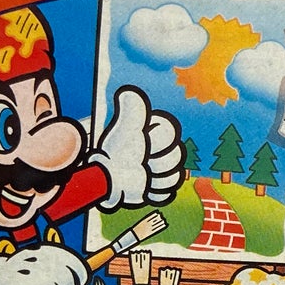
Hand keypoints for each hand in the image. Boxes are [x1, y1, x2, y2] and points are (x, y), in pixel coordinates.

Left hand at [92, 85, 185, 208]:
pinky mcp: (158, 190)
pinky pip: (168, 192)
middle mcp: (163, 152)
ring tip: (142, 173)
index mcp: (158, 134)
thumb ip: (132, 110)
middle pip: (177, 157)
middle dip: (158, 160)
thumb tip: (129, 92)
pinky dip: (155, 191)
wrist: (107, 178)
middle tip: (142, 160)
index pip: (173, 136)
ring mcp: (162, 172)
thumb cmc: (116, 151)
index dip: (160, 141)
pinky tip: (144, 185)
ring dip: (156, 177)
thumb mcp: (126, 130)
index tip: (145, 142)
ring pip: (174, 177)